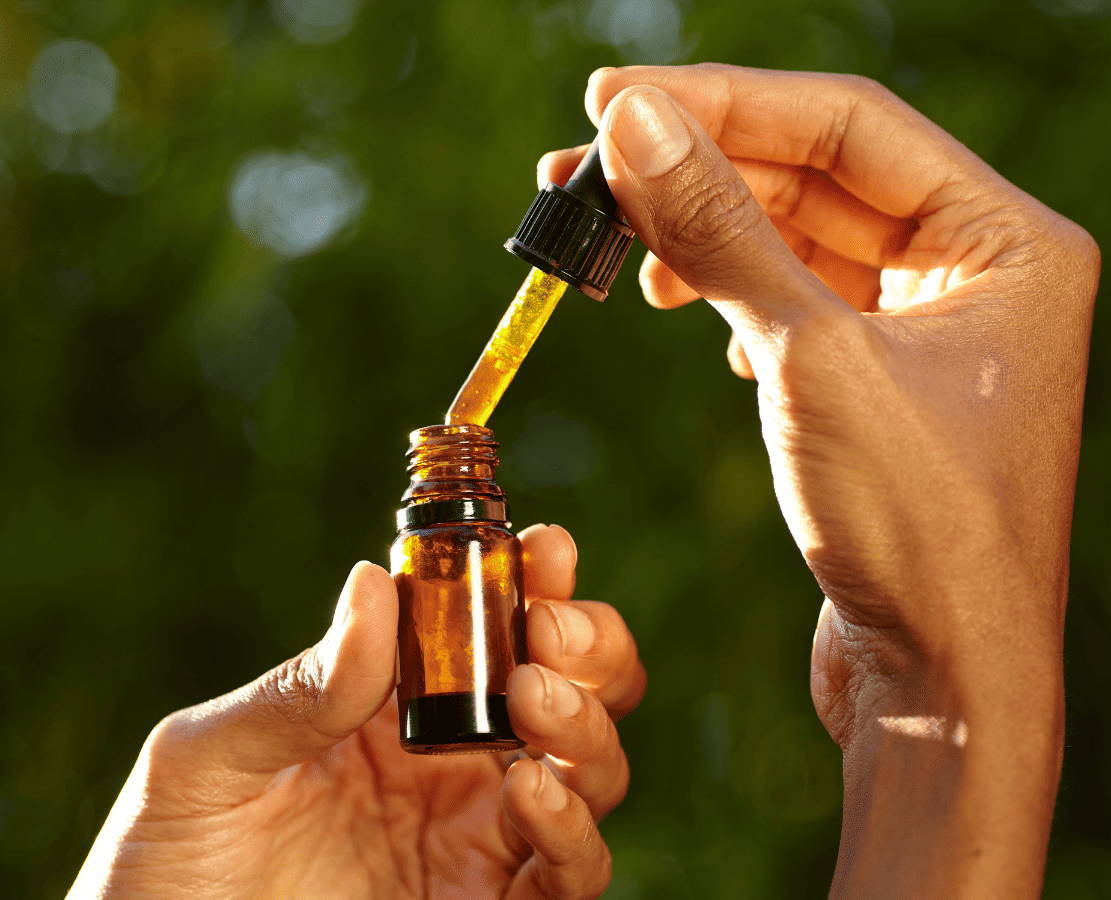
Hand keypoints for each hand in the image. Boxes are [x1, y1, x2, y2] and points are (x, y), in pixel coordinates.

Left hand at [68, 524, 644, 899]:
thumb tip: (373, 583)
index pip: (494, 626)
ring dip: (585, 726)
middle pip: (576, 687)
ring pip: (593, 769)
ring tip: (532, 702)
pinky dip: (573, 829)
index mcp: (397, 706)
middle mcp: (458, 765)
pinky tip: (529, 792)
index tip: (543, 548)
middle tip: (549, 633)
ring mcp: (481, 842)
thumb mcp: (206, 764)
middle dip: (590, 645)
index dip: (535, 580)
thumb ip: (297, 688)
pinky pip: (572, 875)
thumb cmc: (163, 869)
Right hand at [542, 65, 1097, 896]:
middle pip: (816, 177)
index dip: (724, 101)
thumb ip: (720, 231)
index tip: (612, 102)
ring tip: (612, 243)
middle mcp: (977, 274)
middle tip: (582, 168)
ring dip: (701, 233)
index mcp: (1005, 242)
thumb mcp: (808, 358)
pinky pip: (794, 303)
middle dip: (697, 169)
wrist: (942, 682)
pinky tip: (686, 307)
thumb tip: (634, 126)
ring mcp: (928, 332)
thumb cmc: (915, 529)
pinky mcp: (880, 386)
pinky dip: (729, 294)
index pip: (848, 125)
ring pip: (796, 240)